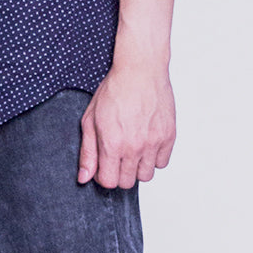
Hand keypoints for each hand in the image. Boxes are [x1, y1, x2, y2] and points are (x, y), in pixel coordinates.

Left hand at [78, 62, 174, 188]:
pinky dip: (154, 157)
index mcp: (112, 143)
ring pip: (146, 176)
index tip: (104, 165)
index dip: (104, 176)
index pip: (109, 182)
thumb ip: (87, 152)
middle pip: (128, 183)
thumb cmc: (115, 90)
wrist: (140, 70)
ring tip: (133, 149)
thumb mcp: (91, 119)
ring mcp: (153, 143)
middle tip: (117, 155)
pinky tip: (146, 143)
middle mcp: (134, 147)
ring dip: (137, 167)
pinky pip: (162, 163)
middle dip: (119, 173)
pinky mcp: (169, 136)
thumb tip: (84, 177)